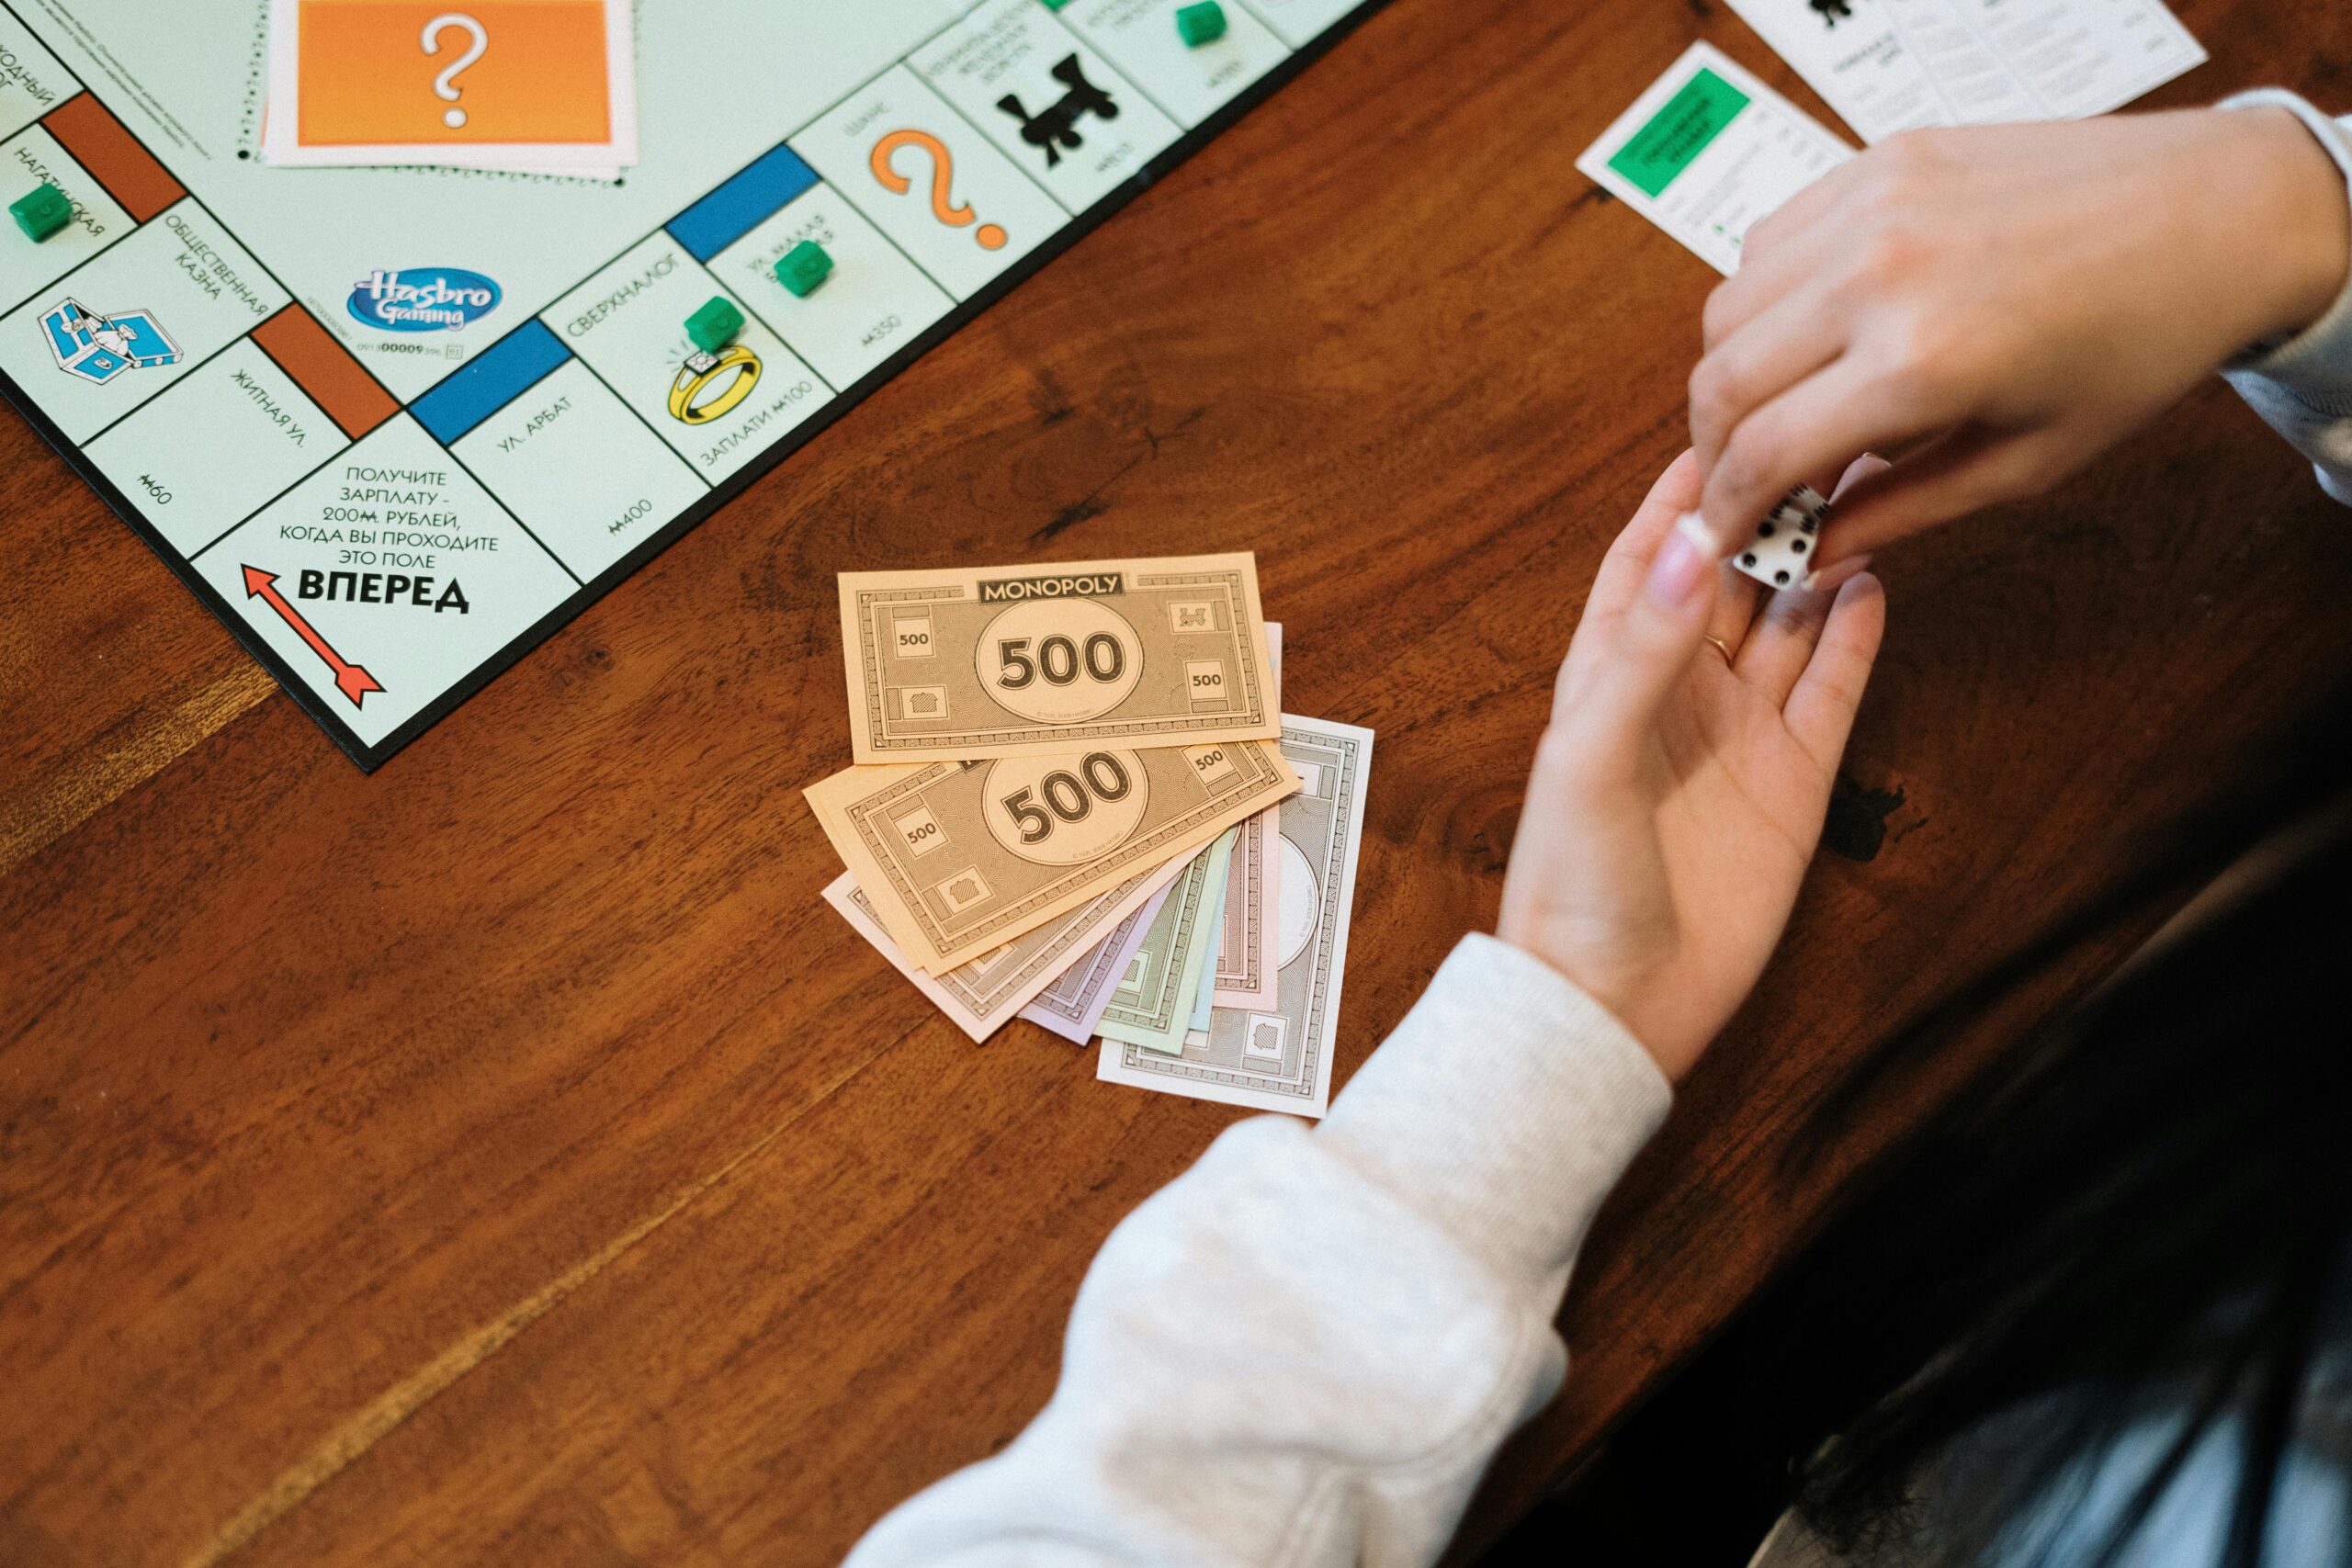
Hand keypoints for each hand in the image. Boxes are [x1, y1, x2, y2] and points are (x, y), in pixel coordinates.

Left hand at [1498, 453, 1885, 1080]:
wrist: (1615, 1003)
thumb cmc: (1571, 884)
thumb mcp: (1590, 755)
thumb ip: (1646, 650)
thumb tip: (1696, 548)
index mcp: (1607, 677)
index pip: (1646, 563)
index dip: (1678, 499)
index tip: (1719, 427)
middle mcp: (1678, 694)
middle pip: (1728, 581)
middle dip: (1765, 515)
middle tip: (1816, 443)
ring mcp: (1740, 734)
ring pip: (1788, 625)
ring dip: (1816, 565)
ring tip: (1859, 494)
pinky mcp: (1794, 782)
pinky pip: (1831, 690)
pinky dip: (1854, 639)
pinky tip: (1874, 585)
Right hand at [1687, 108, 2351, 564]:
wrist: (2212, 211)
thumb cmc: (2135, 344)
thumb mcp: (2025, 462)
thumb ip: (1901, 509)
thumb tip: (1814, 551)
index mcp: (1922, 362)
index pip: (1761, 452)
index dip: (1725, 510)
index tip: (1721, 538)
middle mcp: (1878, 274)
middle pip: (1721, 380)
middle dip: (1712, 451)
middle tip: (1735, 484)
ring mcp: (1872, 205)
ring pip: (1727, 308)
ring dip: (1730, 373)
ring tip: (1772, 410)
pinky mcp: (1879, 160)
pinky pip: (1769, 239)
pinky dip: (1762, 299)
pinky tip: (1805, 332)